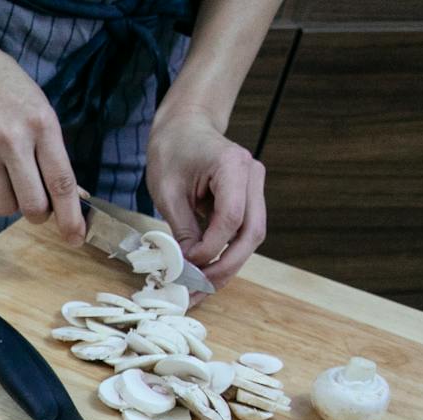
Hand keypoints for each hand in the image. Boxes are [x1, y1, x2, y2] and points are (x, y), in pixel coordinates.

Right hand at [0, 42, 84, 244]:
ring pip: (6, 207)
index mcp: (41, 126)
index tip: (76, 236)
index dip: (70, 216)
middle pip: (32, 205)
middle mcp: (12, 141)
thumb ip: (54, 153)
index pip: (61, 182)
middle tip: (40, 204)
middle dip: (40, 213)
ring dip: (13, 201)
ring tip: (10, 176)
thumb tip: (71, 195)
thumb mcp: (42, 112)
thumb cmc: (10, 89)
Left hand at [146, 108, 265, 286]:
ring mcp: (255, 188)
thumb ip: (182, 228)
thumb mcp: (167, 191)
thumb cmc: (173, 151)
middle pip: (252, 233)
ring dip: (227, 266)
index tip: (187, 264)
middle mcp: (253, 176)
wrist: (185, 127)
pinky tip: (205, 274)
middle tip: (198, 290)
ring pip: (250, 238)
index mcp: (233, 166)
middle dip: (226, 266)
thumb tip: (188, 266)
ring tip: (200, 290)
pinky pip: (241, 233)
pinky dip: (225, 255)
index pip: (231, 218)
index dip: (211, 247)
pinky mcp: (248, 199)